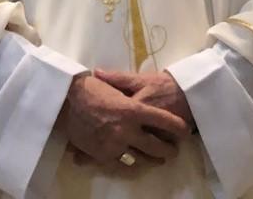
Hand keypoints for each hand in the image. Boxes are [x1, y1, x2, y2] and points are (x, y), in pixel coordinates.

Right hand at [60, 73, 188, 165]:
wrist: (68, 100)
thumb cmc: (92, 88)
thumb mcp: (116, 86)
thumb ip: (134, 98)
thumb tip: (142, 98)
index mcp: (133, 109)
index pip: (162, 120)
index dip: (176, 127)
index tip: (184, 131)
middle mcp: (128, 129)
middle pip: (156, 144)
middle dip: (168, 149)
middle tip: (173, 150)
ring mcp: (116, 144)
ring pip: (142, 158)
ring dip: (153, 160)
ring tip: (158, 160)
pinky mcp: (104, 155)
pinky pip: (124, 165)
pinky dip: (133, 167)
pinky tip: (137, 166)